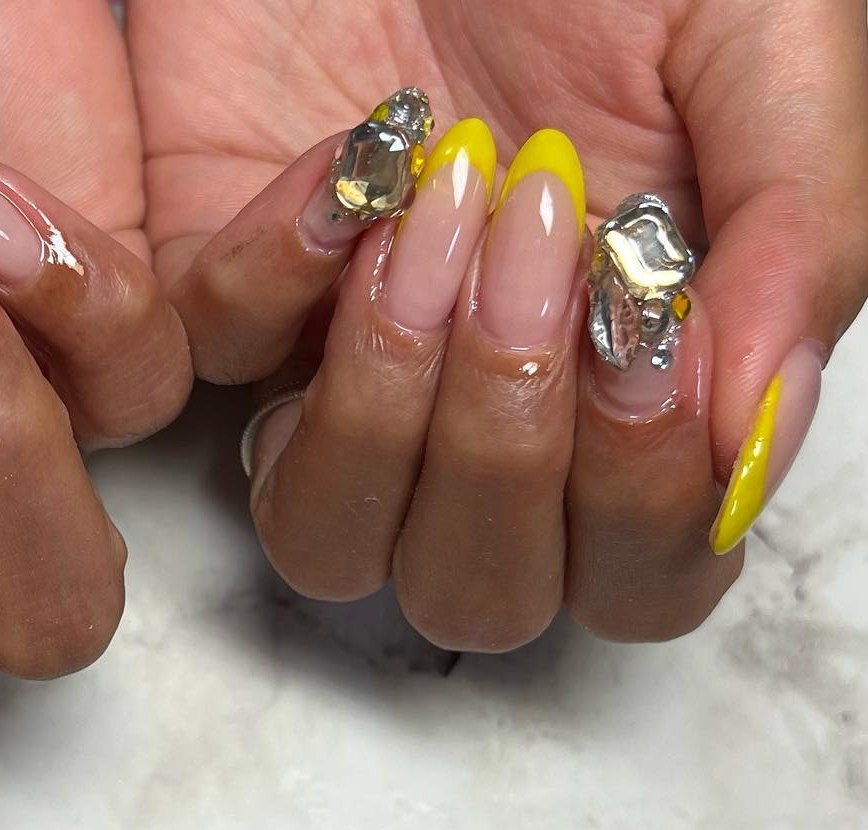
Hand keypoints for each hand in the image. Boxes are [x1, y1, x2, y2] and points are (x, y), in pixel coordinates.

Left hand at [132, 0, 867, 648]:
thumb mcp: (766, 49)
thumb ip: (798, 239)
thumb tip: (759, 438)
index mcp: (628, 393)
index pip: (634, 578)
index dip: (636, 507)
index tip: (646, 332)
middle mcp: (481, 419)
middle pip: (470, 593)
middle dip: (504, 455)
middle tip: (543, 249)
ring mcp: (341, 370)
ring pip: (319, 536)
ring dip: (383, 412)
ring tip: (441, 218)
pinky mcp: (227, 294)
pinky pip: (214, 364)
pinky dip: (278, 272)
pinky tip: (359, 154)